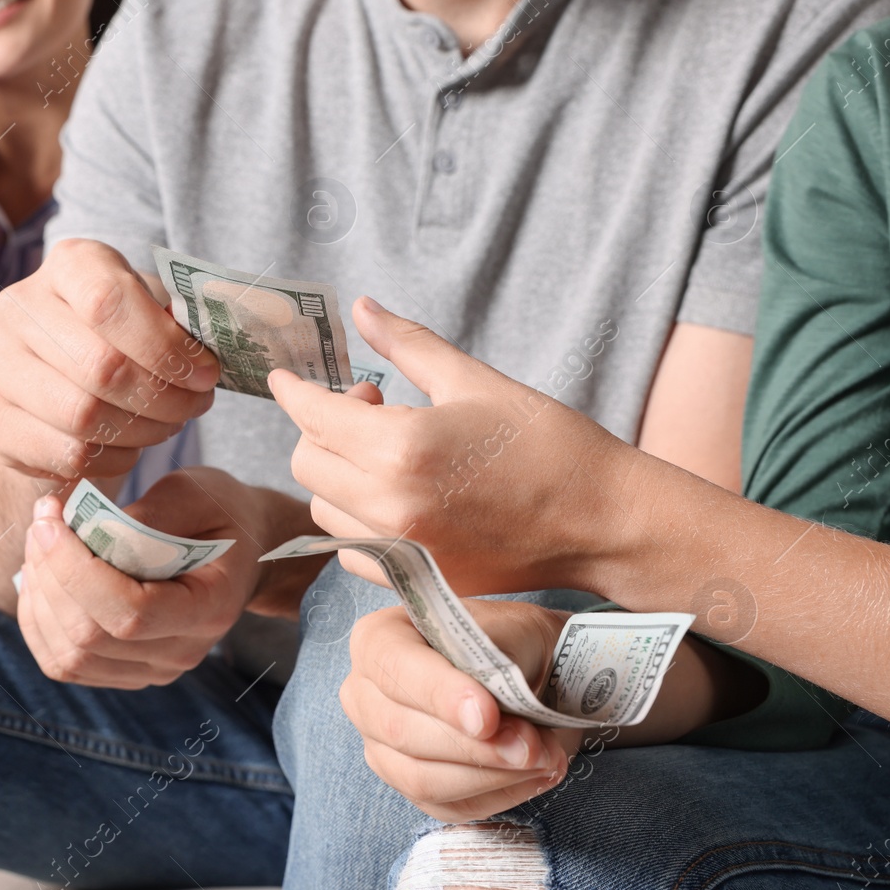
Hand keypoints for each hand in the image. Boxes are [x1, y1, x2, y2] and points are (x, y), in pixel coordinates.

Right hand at [0, 239, 220, 479]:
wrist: (62, 383)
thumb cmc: (124, 337)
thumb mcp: (155, 312)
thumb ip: (180, 322)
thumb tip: (205, 354)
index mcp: (68, 265)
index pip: (109, 302)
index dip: (165, 345)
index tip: (205, 373)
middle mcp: (20, 308)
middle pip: (101, 366)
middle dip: (164, 396)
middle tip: (195, 406)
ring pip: (84, 416)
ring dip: (143, 430)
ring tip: (168, 425)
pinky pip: (67, 454)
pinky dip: (113, 458)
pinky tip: (130, 446)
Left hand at [16, 467, 265, 687]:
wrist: (242, 551)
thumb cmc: (220, 514)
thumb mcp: (195, 493)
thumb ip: (150, 513)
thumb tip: (88, 531)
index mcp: (209, 609)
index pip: (131, 613)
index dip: (76, 568)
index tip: (50, 517)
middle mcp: (181, 653)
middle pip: (90, 638)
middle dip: (50, 574)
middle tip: (41, 520)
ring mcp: (151, 671)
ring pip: (69, 657)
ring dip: (38, 598)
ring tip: (38, 544)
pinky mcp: (124, 671)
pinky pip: (64, 663)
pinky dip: (38, 621)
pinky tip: (40, 577)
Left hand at [270, 297, 632, 596]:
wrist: (603, 520)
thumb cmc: (548, 443)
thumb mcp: (475, 380)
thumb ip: (408, 345)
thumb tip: (361, 308)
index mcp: (402, 447)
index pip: (313, 416)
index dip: (293, 390)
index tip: (285, 377)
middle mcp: (391, 506)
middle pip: (308, 464)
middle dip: (322, 429)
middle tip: (372, 406)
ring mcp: (401, 551)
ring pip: (325, 511)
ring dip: (339, 476)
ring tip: (388, 452)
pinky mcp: (415, 581)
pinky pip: (353, 551)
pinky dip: (359, 520)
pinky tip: (397, 496)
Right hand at [341, 600, 581, 821]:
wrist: (531, 672)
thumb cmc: (513, 643)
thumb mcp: (509, 631)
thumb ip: (492, 666)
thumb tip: (482, 724)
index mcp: (378, 638)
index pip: (393, 667)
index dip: (438, 694)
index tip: (488, 717)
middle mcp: (364, 694)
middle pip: (399, 731)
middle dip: (474, 746)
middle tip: (532, 745)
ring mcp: (381, 745)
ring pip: (421, 779)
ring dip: (492, 776)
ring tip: (543, 757)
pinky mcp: (410, 786)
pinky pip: (448, 807)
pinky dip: (499, 796)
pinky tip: (535, 774)